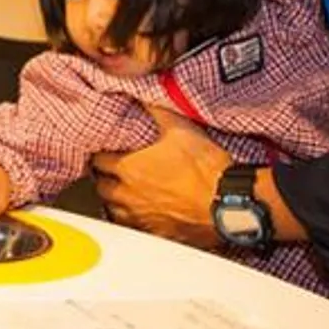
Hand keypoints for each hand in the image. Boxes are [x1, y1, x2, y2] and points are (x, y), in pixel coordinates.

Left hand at [92, 105, 228, 248]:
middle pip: (101, 187)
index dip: (99, 154)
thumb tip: (143, 95)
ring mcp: (142, 218)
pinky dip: (132, 220)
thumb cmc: (205, 166)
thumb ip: (157, 111)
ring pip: (113, 210)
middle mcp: (129, 195)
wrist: (230, 202)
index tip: (104, 150)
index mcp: (128, 168)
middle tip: (110, 170)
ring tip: (121, 192)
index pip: (98, 160)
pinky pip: (135, 228)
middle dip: (103, 177)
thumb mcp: (180, 129)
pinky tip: (140, 214)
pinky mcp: (159, 234)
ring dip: (114, 200)